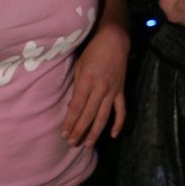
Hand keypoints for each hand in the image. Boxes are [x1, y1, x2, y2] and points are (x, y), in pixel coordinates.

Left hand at [61, 26, 128, 147]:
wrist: (115, 41)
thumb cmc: (93, 52)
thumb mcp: (79, 67)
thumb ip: (76, 88)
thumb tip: (72, 108)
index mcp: (87, 81)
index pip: (77, 107)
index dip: (70, 122)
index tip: (64, 133)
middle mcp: (100, 88)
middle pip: (89, 114)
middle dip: (79, 131)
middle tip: (71, 143)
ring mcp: (113, 91)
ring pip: (103, 116)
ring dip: (95, 132)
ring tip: (87, 145)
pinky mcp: (121, 91)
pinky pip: (121, 110)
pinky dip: (118, 123)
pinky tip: (113, 135)